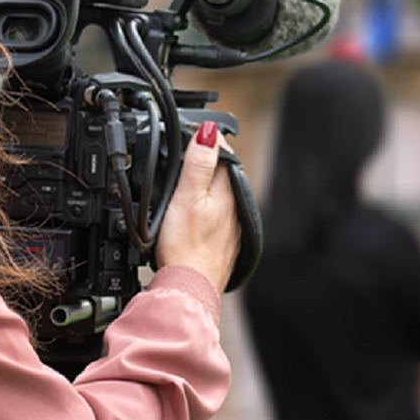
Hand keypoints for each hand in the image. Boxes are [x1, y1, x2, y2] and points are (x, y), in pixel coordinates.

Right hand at [156, 122, 240, 295]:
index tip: (187, 133)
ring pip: (222, 193)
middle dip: (206, 159)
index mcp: (228, 191)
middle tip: (184, 151)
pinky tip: (194, 212)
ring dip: (207, 182)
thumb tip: (208, 132)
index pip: (224, 152)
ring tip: (186, 178)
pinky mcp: (226, 241)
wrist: (191, 287)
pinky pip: (219, 213)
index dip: (206, 139)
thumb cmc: (185, 247)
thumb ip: (198, 164)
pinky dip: (207, 205)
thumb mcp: (186, 198)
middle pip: (223, 171)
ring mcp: (232, 225)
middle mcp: (235, 206)